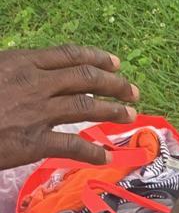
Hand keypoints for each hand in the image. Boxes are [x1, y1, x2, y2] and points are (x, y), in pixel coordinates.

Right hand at [0, 45, 138, 171]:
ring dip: (113, 110)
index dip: (96, 58)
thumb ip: (13, 70)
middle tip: (132, 90)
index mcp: (22, 62)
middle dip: (114, 83)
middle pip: (85, 78)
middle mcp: (35, 83)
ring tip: (130, 114)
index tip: (114, 63)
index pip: (68, 55)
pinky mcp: (34, 142)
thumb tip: (28, 70)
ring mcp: (37, 112)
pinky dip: (93, 152)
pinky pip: (73, 146)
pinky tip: (106, 157)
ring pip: (86, 107)